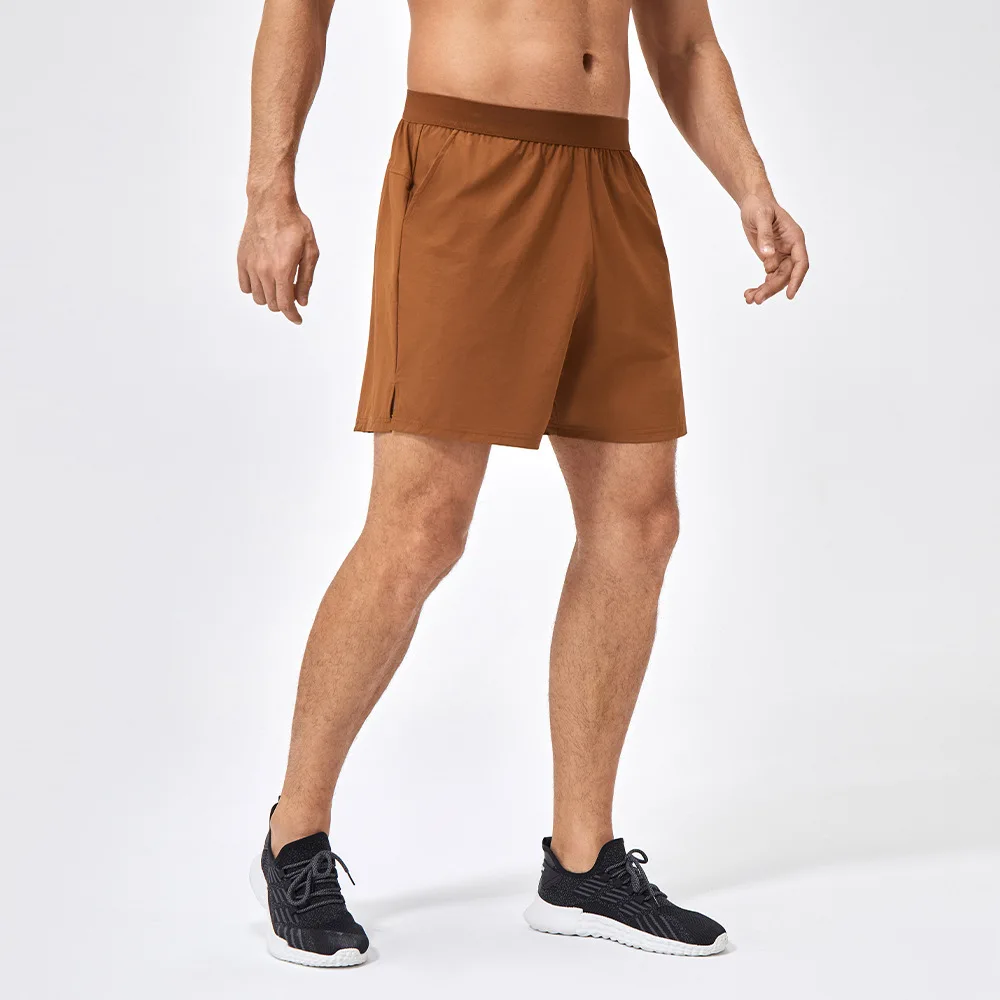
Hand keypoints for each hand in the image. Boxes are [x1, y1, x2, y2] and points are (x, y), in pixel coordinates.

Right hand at [237, 196, 318, 324]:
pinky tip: (263, 280)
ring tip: (278, 283)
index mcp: (282, 269)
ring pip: (258, 298)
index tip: (297, 319)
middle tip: (292, 290)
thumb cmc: (294, 224)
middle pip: (272, 303)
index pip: (285, 304)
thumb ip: (306, 279)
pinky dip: (254, 289)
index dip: (292, 316)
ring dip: (270, 297)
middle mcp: (263, 270)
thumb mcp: (310, 251)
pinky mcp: (241, 259)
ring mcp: (250, 265)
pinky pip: (245, 286)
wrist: (271, 203)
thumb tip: (301, 301)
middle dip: (284, 303)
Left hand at [740, 193, 808, 304]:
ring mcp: (781, 256)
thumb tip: (768, 255)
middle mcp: (790, 249)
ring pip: (776, 279)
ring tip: (750, 299)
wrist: (753, 204)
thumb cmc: (760, 206)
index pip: (800, 263)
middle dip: (772, 288)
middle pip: (785, 275)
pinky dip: (759, 286)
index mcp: (795, 238)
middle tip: (757, 299)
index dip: (796, 279)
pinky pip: (768, 277)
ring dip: (764, 291)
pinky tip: (749, 294)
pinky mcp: (770, 260)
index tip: (789, 295)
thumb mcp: (762, 217)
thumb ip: (765, 236)